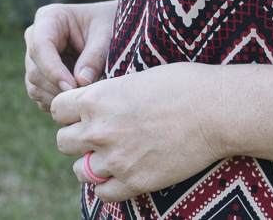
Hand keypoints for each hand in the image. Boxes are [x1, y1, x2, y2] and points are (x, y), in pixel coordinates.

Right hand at [25, 1, 116, 109]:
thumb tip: (81, 82)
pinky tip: (77, 99)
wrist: (110, 29)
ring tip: (84, 97)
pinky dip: (57, 102)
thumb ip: (94, 57)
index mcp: (49, 18)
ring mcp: (35, 58)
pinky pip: (40, 95)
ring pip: (34, 85)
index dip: (53, 70)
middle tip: (84, 97)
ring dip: (58, 97)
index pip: (40, 47)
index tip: (73, 87)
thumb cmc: (108, 25)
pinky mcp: (39, 75)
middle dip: (58, 87)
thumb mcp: (106, 35)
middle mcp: (36, 37)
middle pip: (35, 70)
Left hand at [53, 63, 224, 201]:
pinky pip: (102, 193)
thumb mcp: (135, 79)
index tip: (83, 113)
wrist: (215, 111)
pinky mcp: (134, 182)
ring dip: (92, 164)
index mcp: (96, 99)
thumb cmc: (182, 85)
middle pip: (63, 142)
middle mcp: (98, 130)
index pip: (57, 110)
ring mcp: (115, 160)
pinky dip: (109, 185)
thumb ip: (108, 95)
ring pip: (80, 171)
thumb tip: (95, 105)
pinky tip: (124, 172)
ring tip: (114, 155)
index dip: (69, 112)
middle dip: (78, 138)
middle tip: (100, 135)